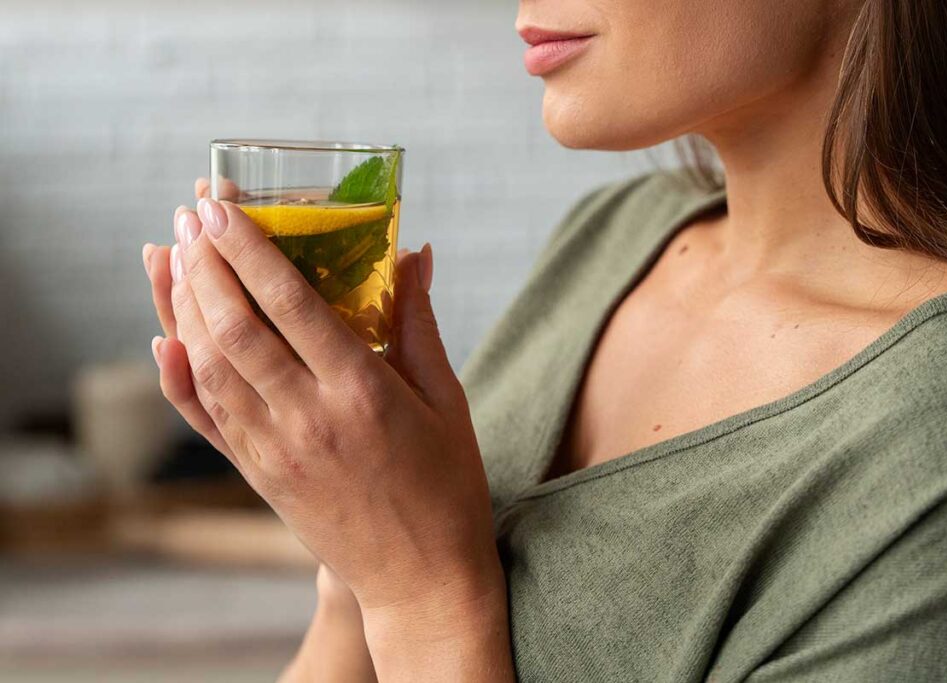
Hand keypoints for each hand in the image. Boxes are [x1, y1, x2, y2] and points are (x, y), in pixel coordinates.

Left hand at [152, 192, 502, 621]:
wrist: (422, 578)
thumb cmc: (446, 485)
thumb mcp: (447, 399)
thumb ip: (418, 323)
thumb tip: (413, 254)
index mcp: (364, 393)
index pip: (292, 305)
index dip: (251, 250)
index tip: (223, 206)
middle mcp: (309, 418)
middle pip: (237, 328)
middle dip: (205, 263)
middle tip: (188, 214)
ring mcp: (276, 451)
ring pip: (211, 368)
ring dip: (184, 307)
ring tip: (172, 256)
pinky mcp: (259, 476)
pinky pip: (206, 420)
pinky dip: (178, 377)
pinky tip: (163, 338)